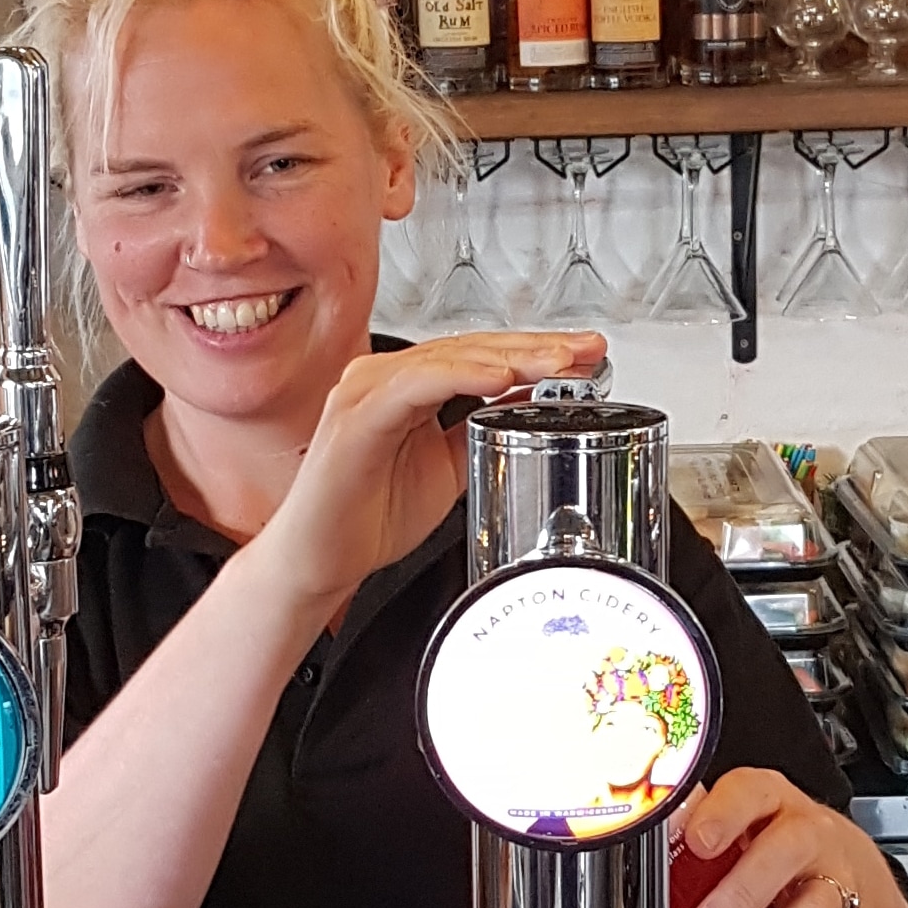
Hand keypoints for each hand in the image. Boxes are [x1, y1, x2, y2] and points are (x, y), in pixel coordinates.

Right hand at [260, 330, 605, 618]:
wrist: (319, 559)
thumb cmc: (369, 515)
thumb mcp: (450, 468)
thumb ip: (484, 431)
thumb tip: (531, 406)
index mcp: (409, 386)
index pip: (482, 355)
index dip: (536, 351)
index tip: (586, 354)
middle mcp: (386, 378)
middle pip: (473, 348)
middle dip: (536, 347)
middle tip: (587, 349)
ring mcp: (368, 391)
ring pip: (451, 358)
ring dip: (511, 357)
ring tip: (557, 361)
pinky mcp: (356, 416)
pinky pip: (416, 385)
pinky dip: (461, 376)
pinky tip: (500, 378)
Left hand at [677, 769, 901, 907]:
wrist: (841, 864)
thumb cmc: (766, 840)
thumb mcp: (733, 820)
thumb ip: (688, 824)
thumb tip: (632, 830)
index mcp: (770, 801)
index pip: (751, 795)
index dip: (724, 816)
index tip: (696, 842)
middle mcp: (809, 838)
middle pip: (787, 854)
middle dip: (741, 895)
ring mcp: (833, 886)